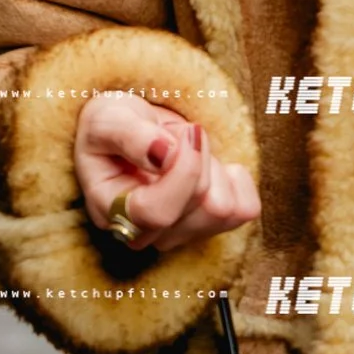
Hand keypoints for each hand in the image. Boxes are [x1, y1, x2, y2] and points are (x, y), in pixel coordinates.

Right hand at [74, 91, 260, 254]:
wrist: (130, 133)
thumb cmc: (112, 128)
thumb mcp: (108, 118)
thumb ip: (131, 135)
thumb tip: (164, 154)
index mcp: (113, 211)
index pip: (159, 213)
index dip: (185, 171)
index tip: (189, 133)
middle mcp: (146, 234)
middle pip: (203, 205)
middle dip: (199, 156)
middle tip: (177, 136)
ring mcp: (180, 235)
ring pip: (225, 208)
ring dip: (214, 168)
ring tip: (186, 153)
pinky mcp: (212, 228)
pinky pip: (245, 209)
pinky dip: (235, 179)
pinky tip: (210, 166)